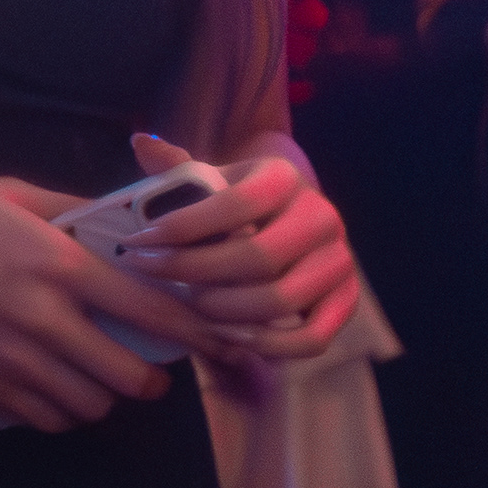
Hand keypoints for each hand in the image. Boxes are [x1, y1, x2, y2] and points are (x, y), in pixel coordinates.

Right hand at [0, 175, 219, 432]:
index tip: (211, 339)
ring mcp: (12, 359)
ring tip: (101, 379)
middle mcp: (42, 318)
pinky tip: (59, 390)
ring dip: (104, 396)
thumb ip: (69, 210)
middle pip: (124, 374)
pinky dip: (63, 411)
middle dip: (149, 379)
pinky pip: (46, 417)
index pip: (144, 307)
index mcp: (56, 263)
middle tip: (150, 371)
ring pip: (88, 405)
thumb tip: (116, 223)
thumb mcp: (9, 191)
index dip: (188, 329)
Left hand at [122, 133, 359, 361]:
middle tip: (156, 275)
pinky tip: (228, 334)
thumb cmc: (239, 202)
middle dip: (196, 271)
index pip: (233, 203)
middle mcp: (321, 215)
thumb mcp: (213, 178)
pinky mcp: (347, 301)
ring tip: (189, 304)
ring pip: (281, 299)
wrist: (292, 218)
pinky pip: (312, 337)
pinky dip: (268, 344)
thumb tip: (140, 143)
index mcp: (284, 177)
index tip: (140, 242)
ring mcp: (339, 260)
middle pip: (257, 256)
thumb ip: (178, 167)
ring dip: (226, 310)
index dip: (183, 226)